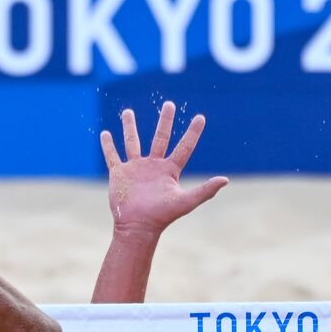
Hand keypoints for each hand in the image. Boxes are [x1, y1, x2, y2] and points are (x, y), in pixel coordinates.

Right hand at [103, 101, 227, 234]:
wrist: (137, 227)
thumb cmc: (162, 216)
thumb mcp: (185, 201)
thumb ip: (205, 191)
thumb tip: (225, 180)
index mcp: (169, 170)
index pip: (184, 147)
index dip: (193, 132)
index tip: (200, 117)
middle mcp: (153, 166)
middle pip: (160, 137)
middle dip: (164, 121)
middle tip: (168, 104)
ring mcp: (135, 169)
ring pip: (132, 142)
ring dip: (130, 127)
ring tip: (127, 112)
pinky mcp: (119, 174)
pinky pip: (112, 156)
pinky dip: (108, 145)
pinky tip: (105, 133)